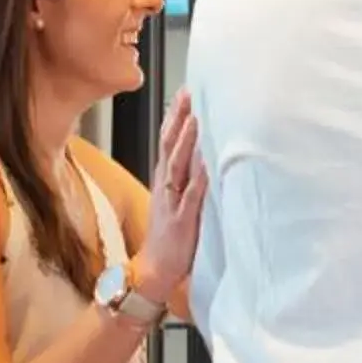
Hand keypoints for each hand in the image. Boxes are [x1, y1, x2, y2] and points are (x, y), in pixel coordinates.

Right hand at [133, 89, 204, 299]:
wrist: (155, 269)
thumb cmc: (170, 235)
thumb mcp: (175, 200)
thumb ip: (185, 178)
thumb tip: (202, 154)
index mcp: (165, 180)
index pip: (168, 142)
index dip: (176, 117)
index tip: (185, 93)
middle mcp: (166, 186)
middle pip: (170, 146)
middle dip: (179, 120)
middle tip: (187, 94)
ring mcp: (172, 202)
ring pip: (177, 167)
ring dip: (186, 143)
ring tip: (194, 120)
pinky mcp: (181, 221)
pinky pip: (190, 198)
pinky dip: (198, 180)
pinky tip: (206, 165)